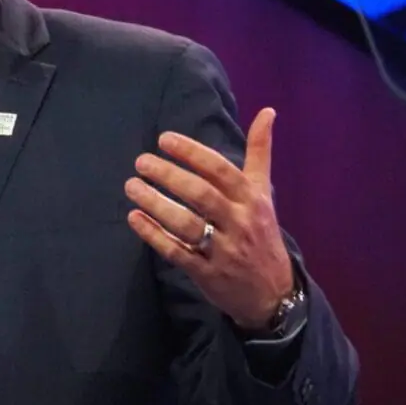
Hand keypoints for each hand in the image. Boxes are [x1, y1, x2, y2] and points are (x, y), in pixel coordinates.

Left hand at [124, 107, 295, 331]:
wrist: (273, 293)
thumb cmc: (261, 233)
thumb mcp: (264, 193)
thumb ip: (259, 153)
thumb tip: (267, 111)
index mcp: (252, 199)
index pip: (221, 170)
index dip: (192, 153)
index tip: (164, 139)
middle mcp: (239, 222)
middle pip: (202, 195)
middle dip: (169, 176)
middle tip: (140, 162)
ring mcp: (224, 250)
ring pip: (187, 224)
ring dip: (156, 204)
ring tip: (131, 186)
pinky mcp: (207, 274)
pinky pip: (177, 252)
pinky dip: (153, 235)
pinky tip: (133, 218)